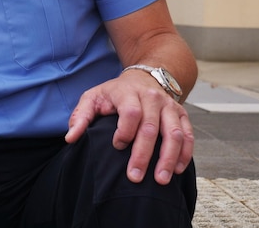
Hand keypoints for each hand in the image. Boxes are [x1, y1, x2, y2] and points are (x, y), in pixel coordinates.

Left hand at [65, 70, 194, 184]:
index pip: (131, 112)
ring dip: (168, 158)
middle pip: (151, 127)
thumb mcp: (93, 98)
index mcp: (128, 92)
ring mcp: (169, 106)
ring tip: (160, 179)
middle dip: (143, 155)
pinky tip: (176, 170)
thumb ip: (80, 116)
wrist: (143, 78)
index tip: (116, 146)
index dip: (125, 132)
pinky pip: (188, 135)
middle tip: (135, 177)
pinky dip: (185, 154)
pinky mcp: (182, 114)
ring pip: (174, 133)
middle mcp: (152, 97)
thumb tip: (70, 138)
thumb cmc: (114, 93)